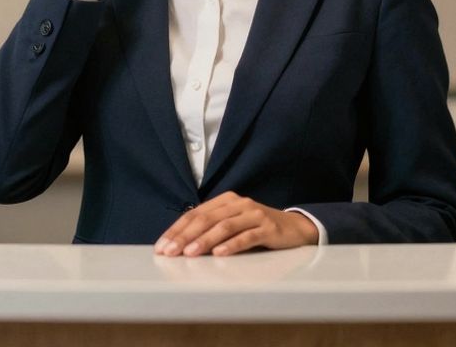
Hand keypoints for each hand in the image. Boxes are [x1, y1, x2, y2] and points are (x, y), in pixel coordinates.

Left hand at [153, 192, 318, 256]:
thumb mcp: (232, 225)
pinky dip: (232, 244)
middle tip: (170, 252)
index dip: (176, 230)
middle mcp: (238, 204)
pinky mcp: (268, 227)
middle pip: (206, 219)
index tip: (161, 246)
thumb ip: (211, 230)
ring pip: (224, 226)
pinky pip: (248, 236)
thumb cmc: (257, 228)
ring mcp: (254, 214)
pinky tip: (220, 253)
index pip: (195, 214)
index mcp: (225, 201)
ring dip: (205, 241)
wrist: (294, 228)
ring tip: (190, 253)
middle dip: (185, 236)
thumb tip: (179, 246)